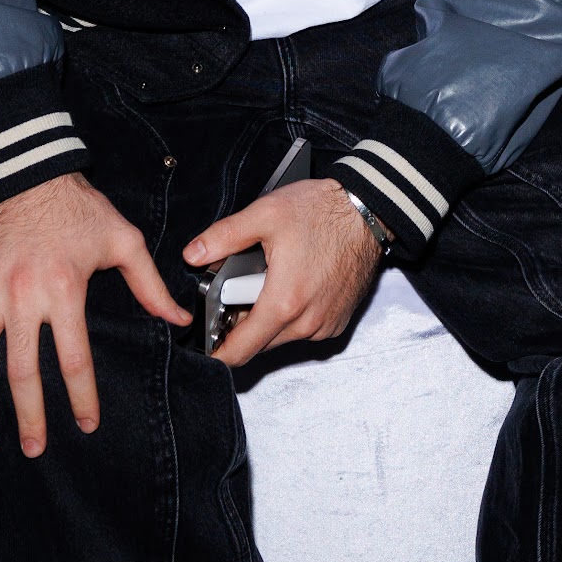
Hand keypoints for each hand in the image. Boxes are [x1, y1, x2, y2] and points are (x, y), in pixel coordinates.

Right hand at [0, 171, 190, 457]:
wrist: (25, 167)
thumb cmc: (76, 206)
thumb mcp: (121, 239)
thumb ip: (149, 284)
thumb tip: (179, 318)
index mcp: (63, 290)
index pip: (73, 360)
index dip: (81, 398)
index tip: (87, 425)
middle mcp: (21, 296)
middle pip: (22, 371)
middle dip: (29, 416)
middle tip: (34, 449)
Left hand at [182, 178, 382, 369]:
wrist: (367, 212)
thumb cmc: (323, 211)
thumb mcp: (266, 214)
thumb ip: (224, 237)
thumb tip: (193, 254)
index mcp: (284, 301)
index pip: (240, 349)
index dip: (217, 350)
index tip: (207, 343)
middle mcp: (307, 322)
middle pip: (259, 342)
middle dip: (243, 322)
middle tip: (243, 286)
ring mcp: (324, 325)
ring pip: (281, 337)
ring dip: (269, 318)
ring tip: (272, 279)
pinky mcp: (337, 322)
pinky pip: (303, 330)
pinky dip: (293, 316)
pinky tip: (295, 284)